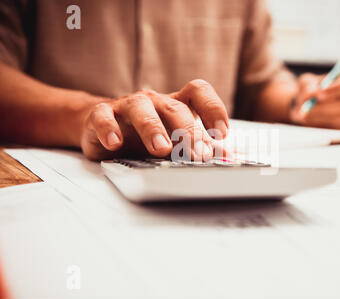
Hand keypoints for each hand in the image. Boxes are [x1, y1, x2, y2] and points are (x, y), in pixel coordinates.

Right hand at [80, 79, 228, 160]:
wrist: (103, 126)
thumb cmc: (146, 133)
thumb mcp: (174, 139)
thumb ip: (201, 145)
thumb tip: (231, 159)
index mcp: (176, 103)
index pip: (199, 92)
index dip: (213, 108)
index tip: (222, 133)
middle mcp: (155, 101)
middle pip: (175, 108)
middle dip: (188, 131)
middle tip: (198, 154)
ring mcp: (127, 106)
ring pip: (141, 109)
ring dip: (153, 128)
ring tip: (161, 149)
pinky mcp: (102, 115)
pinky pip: (104, 118)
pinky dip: (109, 129)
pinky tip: (115, 144)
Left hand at [289, 70, 339, 128]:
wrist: (307, 105)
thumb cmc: (309, 90)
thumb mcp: (305, 83)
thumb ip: (308, 85)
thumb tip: (313, 93)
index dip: (336, 88)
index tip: (320, 92)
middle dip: (328, 106)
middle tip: (310, 108)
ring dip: (321, 117)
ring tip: (305, 114)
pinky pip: (335, 127)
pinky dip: (320, 124)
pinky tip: (310, 119)